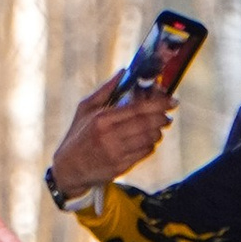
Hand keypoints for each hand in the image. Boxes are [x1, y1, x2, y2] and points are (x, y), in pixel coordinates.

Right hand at [49, 73, 176, 203]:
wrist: (69, 169)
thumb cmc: (78, 135)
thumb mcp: (85, 109)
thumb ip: (106, 90)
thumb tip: (123, 72)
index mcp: (102, 119)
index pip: (138, 109)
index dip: (159, 104)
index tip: (172, 101)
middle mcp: (110, 136)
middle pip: (148, 124)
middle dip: (162, 118)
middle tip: (167, 115)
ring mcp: (116, 153)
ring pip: (150, 140)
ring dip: (157, 132)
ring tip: (156, 128)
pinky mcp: (121, 167)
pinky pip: (145, 153)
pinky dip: (150, 145)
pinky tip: (145, 141)